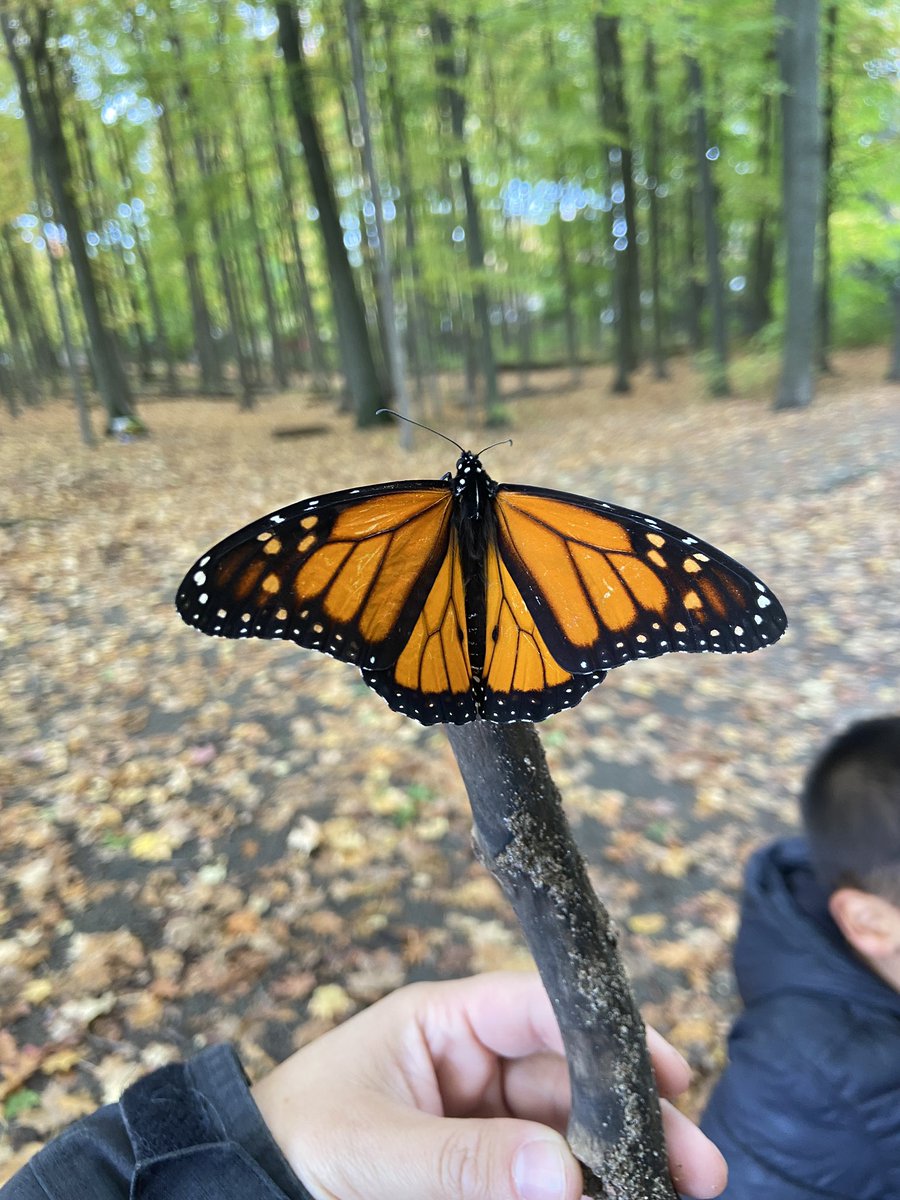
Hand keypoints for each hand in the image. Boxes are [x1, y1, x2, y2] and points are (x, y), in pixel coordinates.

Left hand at [252, 972, 725, 1199]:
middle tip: (698, 1166)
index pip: (538, 1010)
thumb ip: (458, 1161)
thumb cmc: (289, 1145)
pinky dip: (579, 1191)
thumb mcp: (368, 1149)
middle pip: (571, 1081)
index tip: (667, 1074)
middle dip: (632, 1119)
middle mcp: (472, 1067)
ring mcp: (481, 1123)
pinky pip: (542, 1178)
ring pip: (568, 1136)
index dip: (606, 1033)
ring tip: (673, 1193)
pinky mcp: (484, 1173)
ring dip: (619, 1164)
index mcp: (441, 1025)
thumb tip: (561, 1175)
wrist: (240, 1195)